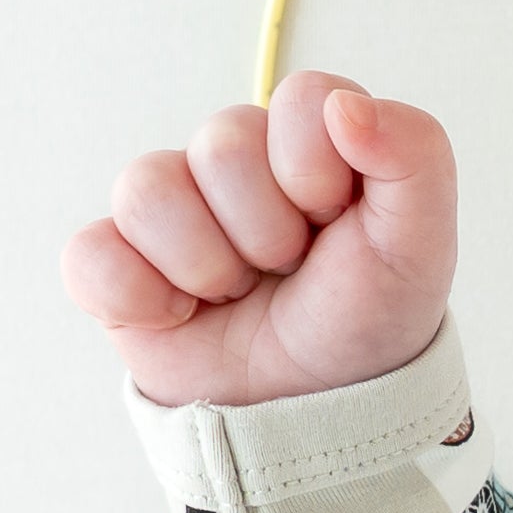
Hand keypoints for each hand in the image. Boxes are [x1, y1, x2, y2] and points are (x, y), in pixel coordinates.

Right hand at [63, 70, 455, 409]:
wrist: (319, 414)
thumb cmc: (367, 322)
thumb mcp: (420, 245)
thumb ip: (416, 153)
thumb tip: (344, 104)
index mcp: (304, 143)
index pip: (298, 99)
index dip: (316, 169)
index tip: (334, 224)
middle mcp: (230, 165)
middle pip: (222, 143)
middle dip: (269, 229)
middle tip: (289, 270)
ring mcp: (167, 215)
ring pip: (148, 190)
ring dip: (208, 264)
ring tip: (239, 295)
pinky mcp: (116, 268)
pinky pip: (91, 253)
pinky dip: (138, 295)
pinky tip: (180, 316)